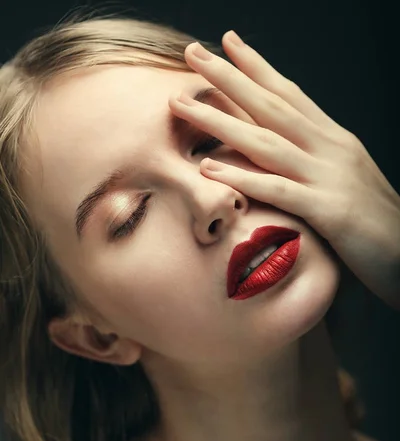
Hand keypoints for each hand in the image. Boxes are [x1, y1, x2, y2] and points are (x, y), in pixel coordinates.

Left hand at [168, 31, 399, 310]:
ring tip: (182, 103)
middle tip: (192, 53)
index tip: (227, 43)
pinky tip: (208, 167)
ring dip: (221, 119)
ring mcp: (330, 177)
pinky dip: (242, 176)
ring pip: (267, 140)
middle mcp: (331, 149)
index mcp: (335, 141)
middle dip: (230, 77)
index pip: (291, 95)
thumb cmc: (378, 224)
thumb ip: (316, 166)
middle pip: (272, 105)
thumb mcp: (346, 183)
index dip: (258, 68)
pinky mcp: (330, 211)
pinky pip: (278, 190)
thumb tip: (284, 156)